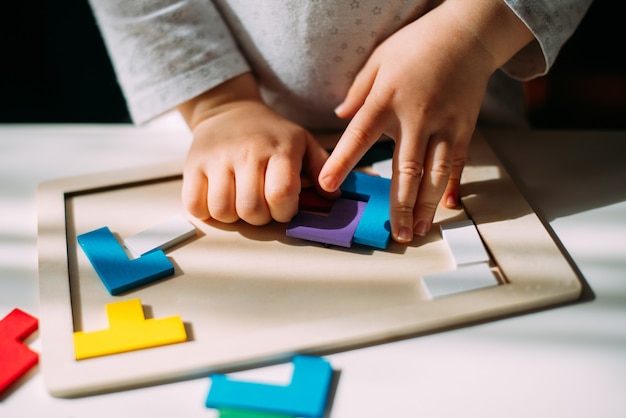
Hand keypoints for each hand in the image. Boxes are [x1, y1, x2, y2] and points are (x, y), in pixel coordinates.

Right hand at [179, 74, 330, 224]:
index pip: (281, 194)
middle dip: (260, 217)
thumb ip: (322, 168)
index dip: (284, 211)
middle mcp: (247, 152)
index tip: (283, 207)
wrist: (230, 111)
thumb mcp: (303, 142)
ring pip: (223, 211)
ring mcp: (216, 159)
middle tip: (262, 204)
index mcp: (279, 148)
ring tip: (240, 201)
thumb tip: (333, 196)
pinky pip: (195, 205)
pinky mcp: (192, 165)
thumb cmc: (271, 134)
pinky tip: (218, 198)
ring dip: (234, 216)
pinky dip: (207, 211)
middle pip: (251, 209)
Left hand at [318, 0, 533, 242]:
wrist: (468, 34)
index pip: (360, 136)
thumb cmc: (418, 44)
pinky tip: (446, 207)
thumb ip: (358, 91)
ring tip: (418, 230)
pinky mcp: (464, 128)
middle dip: (400, 205)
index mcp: (387, 99)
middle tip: (394, 233)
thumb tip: (339, 116)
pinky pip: (458, 163)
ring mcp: (444, 125)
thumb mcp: (379, 59)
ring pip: (435, 173)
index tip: (328, 185)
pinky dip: (452, 186)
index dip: (342, 162)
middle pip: (406, 169)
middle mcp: (417, 117)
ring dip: (426, 205)